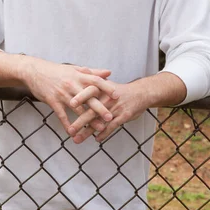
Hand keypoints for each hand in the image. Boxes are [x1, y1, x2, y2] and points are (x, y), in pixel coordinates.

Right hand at [21, 58, 118, 133]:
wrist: (34, 71)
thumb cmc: (56, 71)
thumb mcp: (74, 69)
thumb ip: (92, 72)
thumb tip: (109, 73)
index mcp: (78, 76)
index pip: (96, 81)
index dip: (107, 88)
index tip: (117, 95)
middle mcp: (72, 84)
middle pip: (89, 97)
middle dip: (100, 108)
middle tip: (110, 117)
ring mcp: (62, 93)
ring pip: (77, 108)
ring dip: (88, 120)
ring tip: (99, 129)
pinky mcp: (52, 101)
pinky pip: (61, 114)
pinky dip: (67, 124)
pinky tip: (73, 133)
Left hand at [68, 73, 186, 142]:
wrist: (140, 93)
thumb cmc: (119, 90)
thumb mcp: (106, 83)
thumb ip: (93, 78)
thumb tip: (82, 69)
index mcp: (102, 89)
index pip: (90, 92)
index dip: (81, 97)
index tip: (69, 104)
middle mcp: (108, 98)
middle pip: (92, 111)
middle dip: (80, 122)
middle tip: (70, 131)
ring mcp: (116, 108)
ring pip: (100, 122)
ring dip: (88, 132)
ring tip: (77, 139)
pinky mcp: (124, 116)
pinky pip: (112, 126)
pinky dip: (104, 133)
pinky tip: (96, 139)